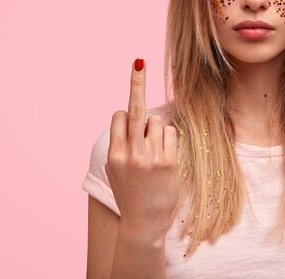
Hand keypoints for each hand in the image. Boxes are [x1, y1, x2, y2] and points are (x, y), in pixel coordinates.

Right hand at [105, 58, 178, 237]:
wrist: (143, 223)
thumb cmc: (129, 192)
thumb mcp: (115, 169)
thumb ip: (121, 144)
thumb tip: (131, 117)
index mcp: (114, 154)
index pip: (120, 116)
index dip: (125, 115)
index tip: (129, 108)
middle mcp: (131, 153)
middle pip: (134, 109)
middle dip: (135, 83)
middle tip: (138, 62)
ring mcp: (151, 157)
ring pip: (155, 121)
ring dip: (155, 129)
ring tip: (153, 152)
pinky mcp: (169, 161)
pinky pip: (170, 132)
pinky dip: (167, 138)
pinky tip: (164, 155)